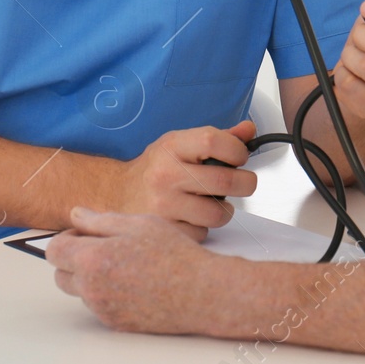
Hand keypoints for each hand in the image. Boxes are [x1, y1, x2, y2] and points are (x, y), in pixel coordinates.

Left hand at [48, 208, 218, 334]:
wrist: (201, 293)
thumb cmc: (175, 255)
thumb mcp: (139, 224)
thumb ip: (100, 220)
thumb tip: (75, 216)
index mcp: (93, 259)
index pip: (54, 251)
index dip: (67, 239)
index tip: (84, 234)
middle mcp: (92, 289)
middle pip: (60, 275)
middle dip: (73, 261)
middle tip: (103, 248)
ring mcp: (103, 309)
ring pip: (80, 292)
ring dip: (91, 278)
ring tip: (125, 265)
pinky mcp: (115, 323)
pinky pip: (99, 306)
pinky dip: (108, 294)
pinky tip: (134, 283)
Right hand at [115, 120, 257, 239]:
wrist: (116, 193)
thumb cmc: (156, 168)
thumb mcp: (181, 144)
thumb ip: (217, 138)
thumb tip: (248, 130)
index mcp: (172, 146)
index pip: (214, 141)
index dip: (237, 150)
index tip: (240, 157)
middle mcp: (166, 174)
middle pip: (225, 181)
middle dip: (245, 183)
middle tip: (241, 183)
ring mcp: (163, 205)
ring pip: (218, 212)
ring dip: (223, 210)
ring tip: (211, 202)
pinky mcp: (164, 230)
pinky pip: (202, 233)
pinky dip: (203, 228)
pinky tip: (191, 217)